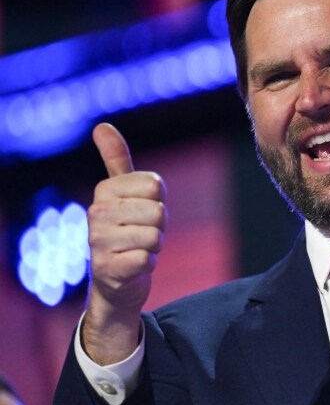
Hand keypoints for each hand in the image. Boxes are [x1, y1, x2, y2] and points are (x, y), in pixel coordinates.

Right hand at [82, 123, 166, 364]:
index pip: (155, 186)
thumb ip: (117, 159)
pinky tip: (132, 265)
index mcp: (104, 190)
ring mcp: (98, 242)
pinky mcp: (107, 269)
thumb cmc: (127, 229)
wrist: (115, 279)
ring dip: (153, 246)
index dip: (158, 201)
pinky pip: (147, 259)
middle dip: (158, 226)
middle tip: (140, 233)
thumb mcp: (123, 192)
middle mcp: (96, 213)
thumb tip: (101, 125)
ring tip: (136, 248)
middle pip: (159, 212)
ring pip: (155, 236)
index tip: (142, 211)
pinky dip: (147, 264)